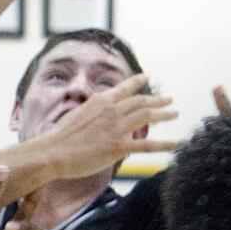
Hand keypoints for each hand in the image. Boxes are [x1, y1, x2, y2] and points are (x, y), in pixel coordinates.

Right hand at [43, 75, 177, 179]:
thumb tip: (100, 115)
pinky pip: (148, 145)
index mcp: (100, 101)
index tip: (145, 78)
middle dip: (157, 100)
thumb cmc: (60, 138)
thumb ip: (93, 113)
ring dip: (164, 114)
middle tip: (169, 99)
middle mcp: (111, 110)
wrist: (53, 151)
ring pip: (147, 116)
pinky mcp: (118, 146)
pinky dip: (165, 144)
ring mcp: (116, 128)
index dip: (136, 82)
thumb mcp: (77, 116)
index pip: (123, 89)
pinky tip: (177, 144)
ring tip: (174, 114)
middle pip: (141, 101)